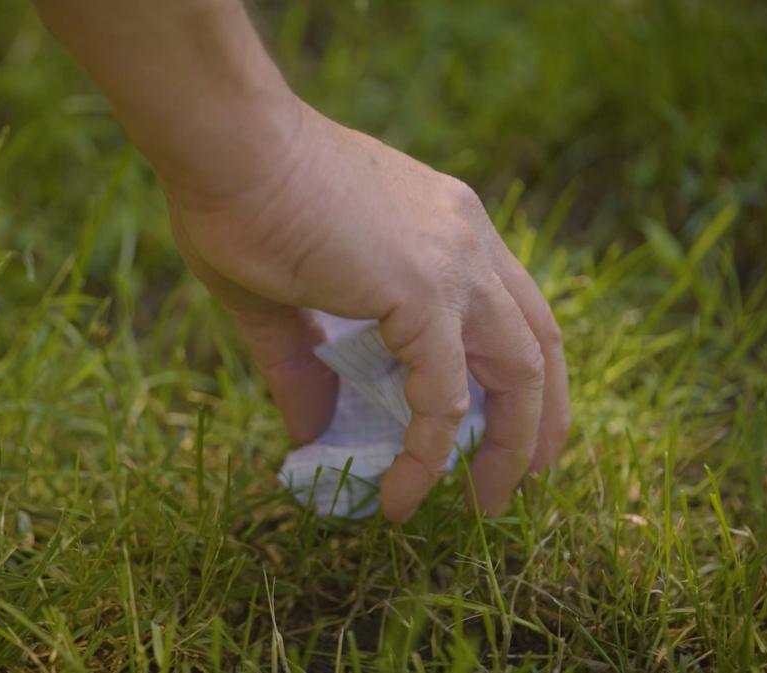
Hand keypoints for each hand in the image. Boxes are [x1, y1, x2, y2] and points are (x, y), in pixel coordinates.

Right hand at [163, 102, 569, 520]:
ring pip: (522, 373)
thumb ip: (306, 368)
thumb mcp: (281, 301)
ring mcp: (455, 263)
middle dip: (540, 420)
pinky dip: (429, 455)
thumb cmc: (239, 201)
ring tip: (484, 503)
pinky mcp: (423, 292)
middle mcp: (469, 238)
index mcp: (445, 226)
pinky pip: (445, 397)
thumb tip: (309, 435)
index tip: (496, 425)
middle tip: (515, 479)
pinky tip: (399, 494)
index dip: (515, 373)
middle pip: (539, 342)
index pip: (510, 307)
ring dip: (511, 447)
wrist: (225, 145)